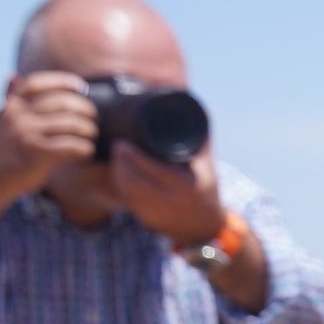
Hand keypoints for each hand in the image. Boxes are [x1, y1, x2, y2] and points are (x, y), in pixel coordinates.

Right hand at [0, 72, 99, 202]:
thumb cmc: (3, 150)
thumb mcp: (3, 121)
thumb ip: (10, 99)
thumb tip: (13, 75)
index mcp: (12, 106)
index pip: (37, 83)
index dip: (62, 81)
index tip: (81, 86)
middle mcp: (17, 116)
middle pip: (62, 103)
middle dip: (85, 108)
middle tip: (93, 117)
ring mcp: (26, 134)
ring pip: (71, 123)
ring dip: (88, 129)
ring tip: (92, 134)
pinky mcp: (36, 153)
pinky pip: (72, 145)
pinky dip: (84, 148)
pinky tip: (86, 151)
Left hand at [106, 137, 227, 251]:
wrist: (205, 226)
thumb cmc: (206, 186)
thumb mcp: (207, 161)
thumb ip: (198, 133)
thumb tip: (186, 97)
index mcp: (188, 184)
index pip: (152, 167)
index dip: (133, 154)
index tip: (123, 141)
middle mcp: (173, 201)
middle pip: (133, 178)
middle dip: (120, 161)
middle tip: (116, 146)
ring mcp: (158, 212)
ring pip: (125, 190)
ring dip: (116, 172)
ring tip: (116, 158)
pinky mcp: (146, 219)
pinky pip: (126, 199)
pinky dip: (120, 185)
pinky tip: (119, 175)